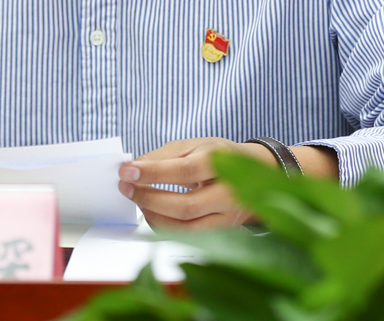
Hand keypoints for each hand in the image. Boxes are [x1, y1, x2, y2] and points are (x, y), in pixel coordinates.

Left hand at [115, 137, 284, 230]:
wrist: (256, 173)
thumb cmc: (218, 156)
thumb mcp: (193, 145)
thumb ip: (163, 156)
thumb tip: (133, 169)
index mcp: (222, 163)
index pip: (185, 171)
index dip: (154, 172)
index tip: (127, 171)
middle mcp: (229, 194)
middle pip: (185, 206)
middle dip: (149, 199)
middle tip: (126, 188)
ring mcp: (228, 218)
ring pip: (186, 229)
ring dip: (153, 216)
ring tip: (138, 201)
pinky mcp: (222, 233)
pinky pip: (188, 237)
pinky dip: (165, 227)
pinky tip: (153, 213)